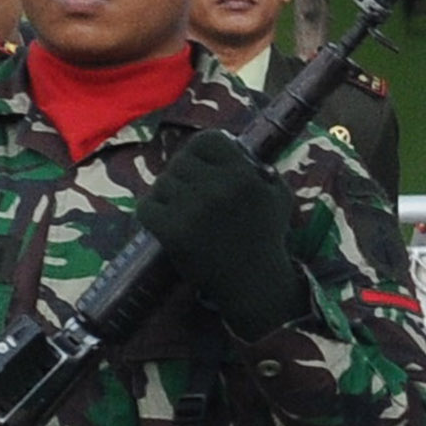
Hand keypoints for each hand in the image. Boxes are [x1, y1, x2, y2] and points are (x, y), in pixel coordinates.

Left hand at [143, 128, 303, 336]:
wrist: (255, 285)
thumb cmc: (266, 238)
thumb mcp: (278, 196)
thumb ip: (260, 169)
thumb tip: (236, 148)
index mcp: (244, 175)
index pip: (207, 139)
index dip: (203, 152)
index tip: (205, 168)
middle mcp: (218, 188)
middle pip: (181, 162)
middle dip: (185, 177)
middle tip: (193, 196)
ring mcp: (192, 210)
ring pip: (162, 183)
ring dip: (169, 196)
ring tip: (184, 213)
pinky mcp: (172, 231)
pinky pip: (146, 207)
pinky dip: (153, 214)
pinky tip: (168, 224)